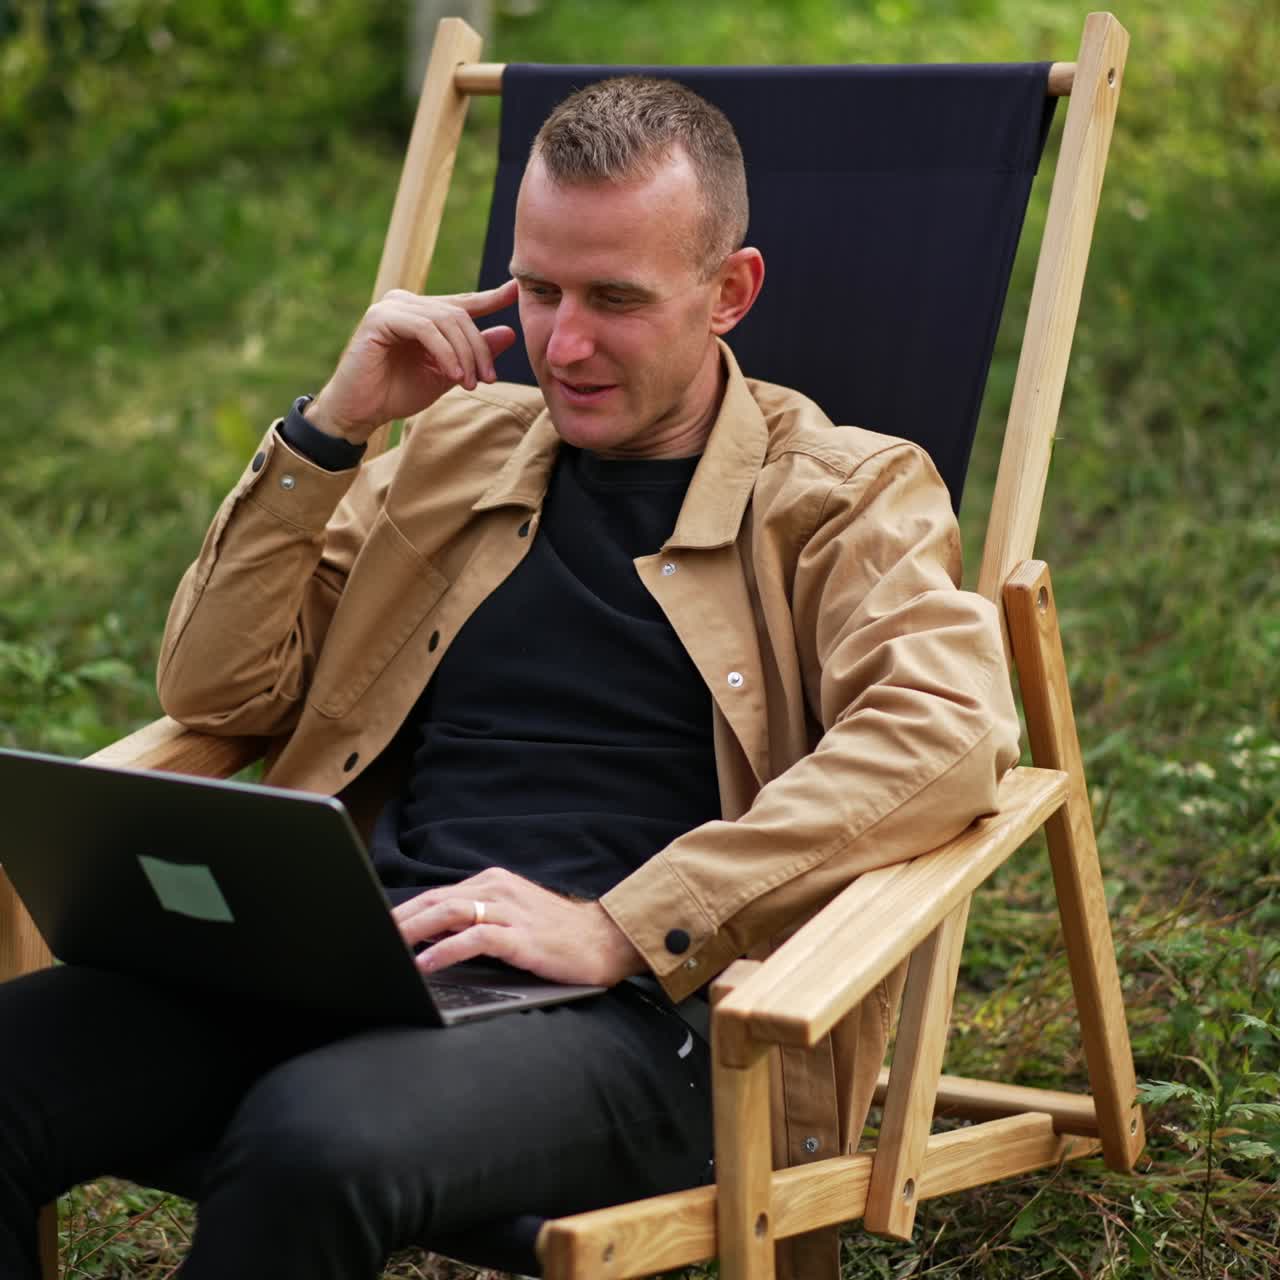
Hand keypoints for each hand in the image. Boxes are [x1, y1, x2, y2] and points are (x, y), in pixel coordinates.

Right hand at [305, 280, 519, 443]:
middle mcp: (405, 302)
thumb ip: (473, 353)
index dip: (490, 298)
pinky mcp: (379, 318)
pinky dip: (445, 352)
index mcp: (421, 312)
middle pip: (459, 314)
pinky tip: (452, 374)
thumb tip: (509, 332)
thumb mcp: (446, 373)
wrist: (359, 412)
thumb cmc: (397, 393)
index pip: (462, 303)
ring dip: (464, 354)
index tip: (515, 291)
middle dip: (478, 348)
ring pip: (445, 320)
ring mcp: (391, 306)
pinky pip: (425, 328)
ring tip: (468, 383)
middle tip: (488, 378)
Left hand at [392, 867, 645, 987]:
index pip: (437, 895)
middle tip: (368, 938)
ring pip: (449, 913)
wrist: (606, 940)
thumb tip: (428, 939)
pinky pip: (474, 939)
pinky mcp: (522, 936)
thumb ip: (475, 921)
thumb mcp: (512, 918)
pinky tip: (425, 965)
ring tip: (387, 948)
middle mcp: (498, 890)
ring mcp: (510, 912)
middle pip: (435, 901)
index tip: (374, 928)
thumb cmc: (557, 935)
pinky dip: (445, 950)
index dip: (402, 912)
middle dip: (398, 921)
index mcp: (493, 883)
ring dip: (413, 931)